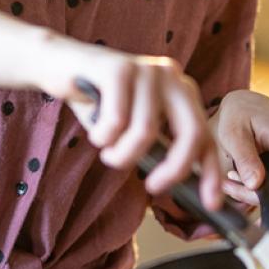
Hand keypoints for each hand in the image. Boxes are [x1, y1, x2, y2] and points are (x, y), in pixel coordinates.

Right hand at [31, 37, 223, 209]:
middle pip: (191, 133)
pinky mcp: (119, 68)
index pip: (205, 136)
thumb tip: (172, 183)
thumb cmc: (97, 102)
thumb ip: (155, 146)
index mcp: (180, 92)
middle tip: (152, 187)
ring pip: (145, 132)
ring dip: (121, 155)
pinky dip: (103, 138)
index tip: (211, 204)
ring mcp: (146, 70)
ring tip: (107, 153)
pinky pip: (116, 121)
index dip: (212, 173)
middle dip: (174, 168)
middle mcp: (171, 77)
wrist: (56, 64)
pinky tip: (95, 133)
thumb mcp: (132, 126)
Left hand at [212, 90, 268, 211]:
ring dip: (259, 192)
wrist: (248, 105)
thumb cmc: (239, 115)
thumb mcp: (233, 135)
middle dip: (258, 195)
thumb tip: (257, 184)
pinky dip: (268, 186)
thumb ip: (245, 159)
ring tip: (235, 176)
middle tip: (229, 185)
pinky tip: (250, 175)